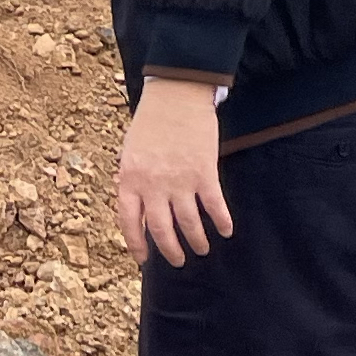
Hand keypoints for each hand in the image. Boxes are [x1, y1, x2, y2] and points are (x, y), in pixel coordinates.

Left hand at [116, 75, 234, 267]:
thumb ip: (131, 180)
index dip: (136, 244)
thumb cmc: (150, 121)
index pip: (129, 222)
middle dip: (170, 250)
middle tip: (178, 260)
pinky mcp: (204, 173)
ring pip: (188, 223)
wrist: (175, 95)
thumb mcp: (129, 151)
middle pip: (161, 230)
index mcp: (130, 179)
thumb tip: (134, 207)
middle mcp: (153, 185)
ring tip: (202, 248)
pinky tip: (226, 230)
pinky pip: (214, 206)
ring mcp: (180, 181)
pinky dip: (221, 221)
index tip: (144, 260)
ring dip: (196, 240)